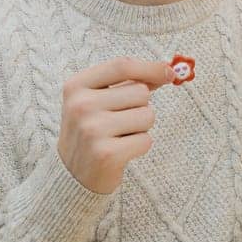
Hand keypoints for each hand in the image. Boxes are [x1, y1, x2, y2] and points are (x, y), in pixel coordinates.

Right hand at [57, 56, 173, 193]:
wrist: (72, 176)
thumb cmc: (92, 131)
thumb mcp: (99, 100)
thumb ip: (129, 83)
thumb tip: (166, 70)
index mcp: (76, 87)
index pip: (121, 66)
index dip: (151, 67)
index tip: (169, 72)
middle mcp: (80, 106)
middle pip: (140, 92)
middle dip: (140, 106)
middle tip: (119, 122)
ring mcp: (92, 130)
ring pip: (147, 115)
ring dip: (141, 127)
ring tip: (119, 136)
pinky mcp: (106, 154)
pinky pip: (146, 140)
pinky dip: (140, 146)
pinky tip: (120, 151)